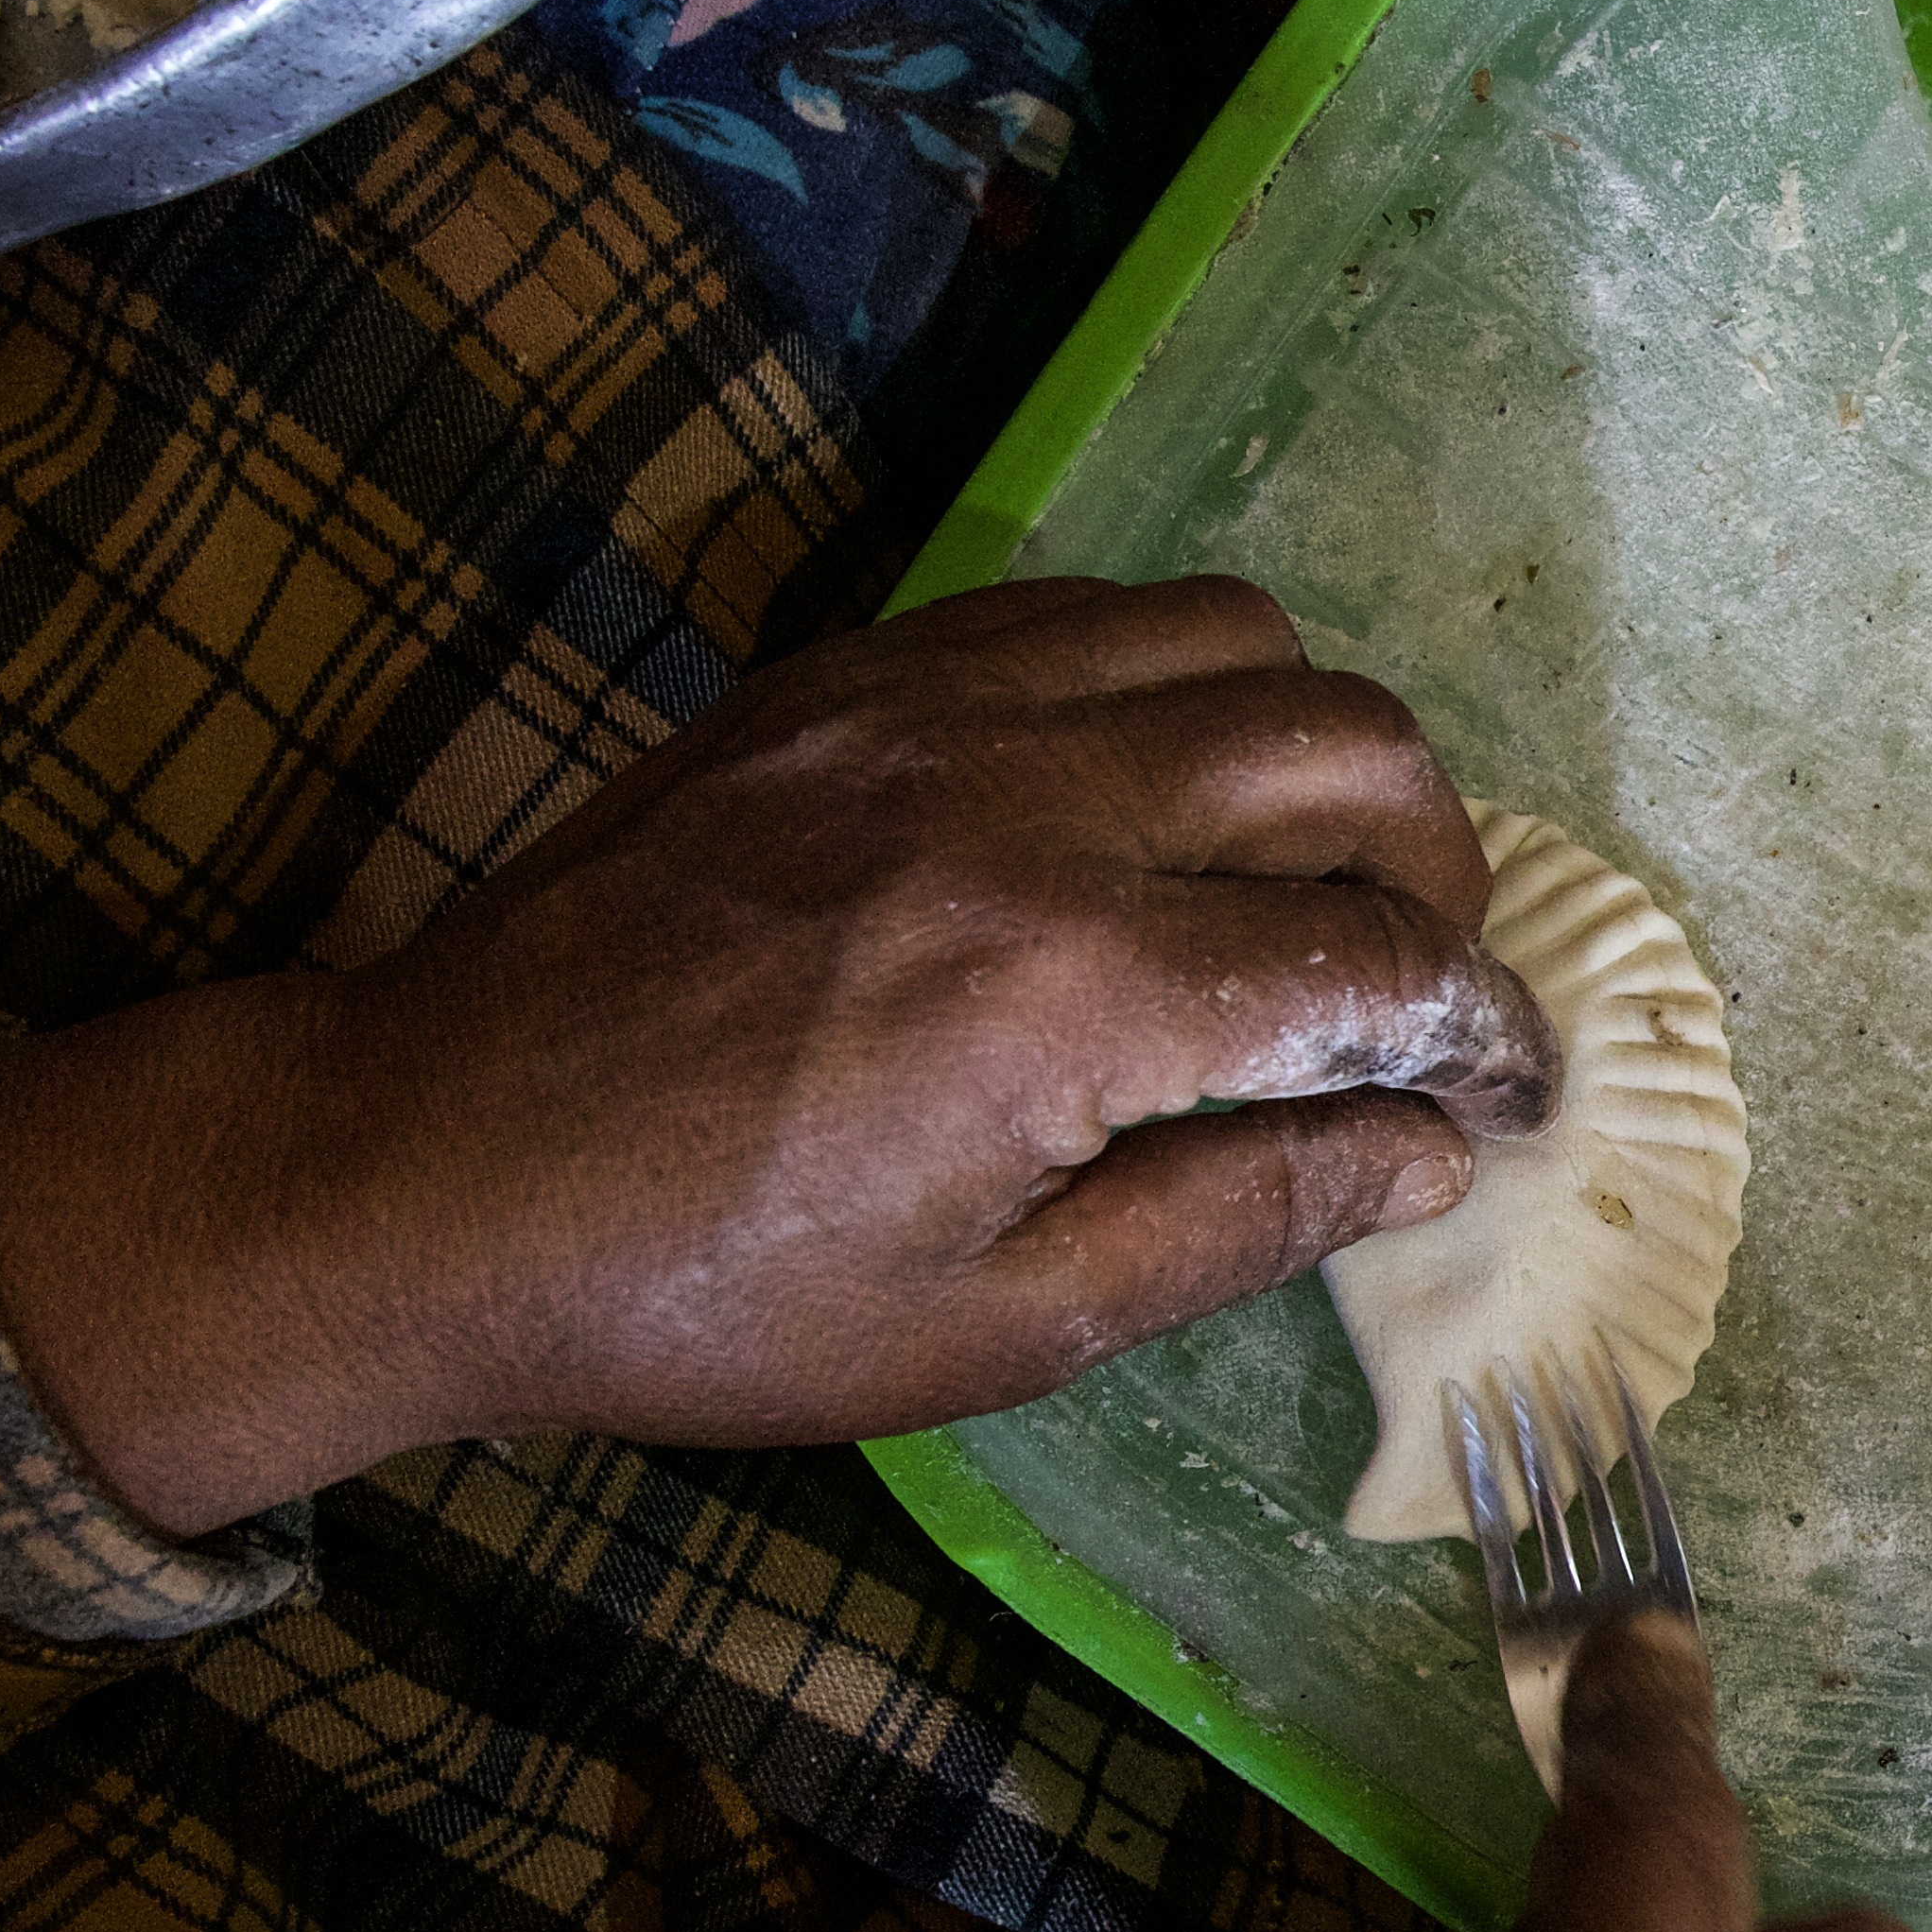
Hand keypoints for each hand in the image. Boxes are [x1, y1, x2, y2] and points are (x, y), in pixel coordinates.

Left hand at [0, 574, 1563, 1530]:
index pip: (1382, 961)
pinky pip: (1085, 608)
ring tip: (1293, 869)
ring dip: (1319, 749)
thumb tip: (1431, 1152)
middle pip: (1355, 752)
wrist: (429, 1163)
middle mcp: (1033, 803)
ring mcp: (933, 708)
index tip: (1503, 1093)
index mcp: (1079, 992)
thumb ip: (1239, 1218)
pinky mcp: (850, 671)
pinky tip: (1142, 794)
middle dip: (1439, 871)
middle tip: (1410, 982)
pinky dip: (1171, 683)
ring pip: (1240, 635)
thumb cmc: (714, 1290)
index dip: (1482, 1033)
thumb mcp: (997, 1322)